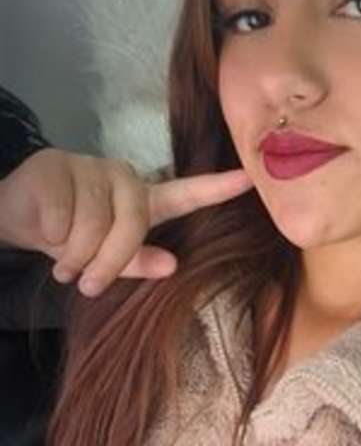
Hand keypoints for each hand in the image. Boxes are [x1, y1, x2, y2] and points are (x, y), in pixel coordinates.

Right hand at [0, 148, 253, 296]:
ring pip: (95, 225)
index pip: (185, 194)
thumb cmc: (69, 239)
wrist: (16, 218)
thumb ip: (137, 260)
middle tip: (86, 282)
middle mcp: (124, 178)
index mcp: (142, 200)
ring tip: (63, 261)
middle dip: (109, 262)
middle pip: (133, 223)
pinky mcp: (57, 165)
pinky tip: (45, 233)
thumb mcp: (103, 257)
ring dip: (74, 256)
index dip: (218, 188)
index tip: (250, 179)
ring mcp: (91, 167)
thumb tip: (171, 266)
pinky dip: (52, 237)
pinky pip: (63, 216)